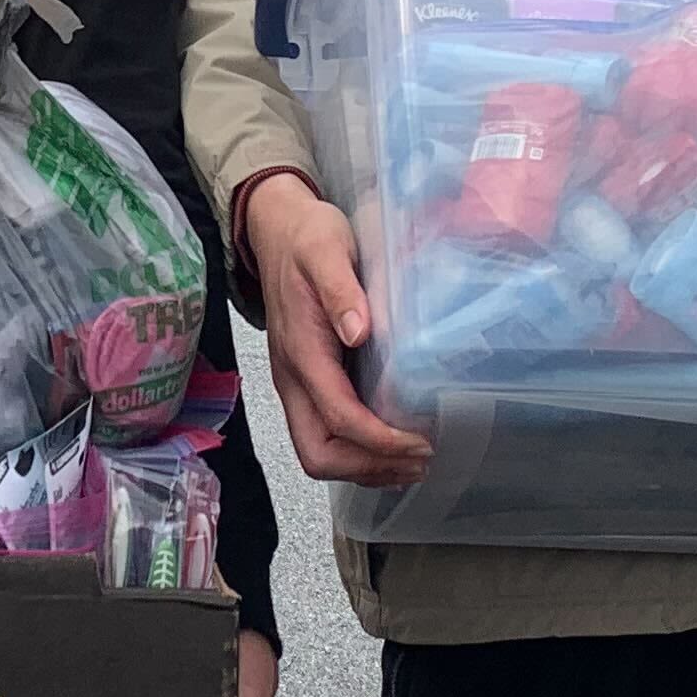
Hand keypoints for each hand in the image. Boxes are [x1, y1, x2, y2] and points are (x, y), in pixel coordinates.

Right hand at [238, 173, 431, 487]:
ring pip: (319, 451)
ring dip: (365, 466)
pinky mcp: (306, 382)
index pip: (338, 417)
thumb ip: (341, 289)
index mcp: (301, 351)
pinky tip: (392, 446)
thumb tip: (358, 330)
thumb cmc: (305, 238)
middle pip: (317, 453)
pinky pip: (324, 434)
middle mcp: (293, 377)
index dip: (379, 440)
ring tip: (412, 462)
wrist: (276, 230)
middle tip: (417, 461)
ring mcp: (297, 383)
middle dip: (367, 467)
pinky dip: (358, 452)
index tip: (420, 441)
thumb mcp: (326, 249)